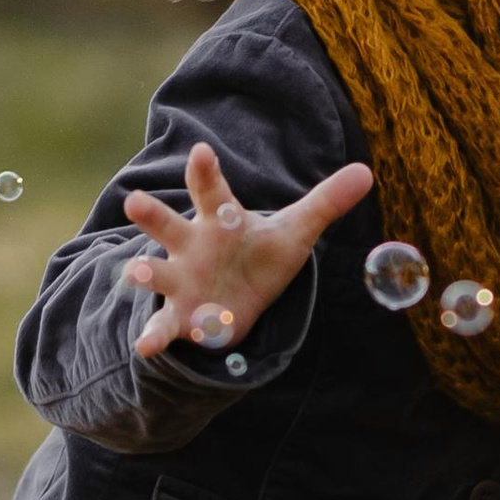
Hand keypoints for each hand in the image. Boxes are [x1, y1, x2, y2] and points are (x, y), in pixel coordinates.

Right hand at [122, 138, 373, 362]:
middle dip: (152, 215)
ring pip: (157, 273)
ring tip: (136, 273)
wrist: (239, 299)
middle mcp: (191, 246)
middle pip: (168, 226)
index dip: (206, 172)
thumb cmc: (260, 256)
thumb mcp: (294, 232)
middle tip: (133, 200)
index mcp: (220, 220)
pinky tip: (146, 348)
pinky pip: (162, 326)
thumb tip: (366, 172)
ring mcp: (180, 281)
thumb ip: (325, 204)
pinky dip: (153, 337)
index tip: (201, 151)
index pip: (212, 191)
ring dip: (145, 273)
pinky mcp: (179, 317)